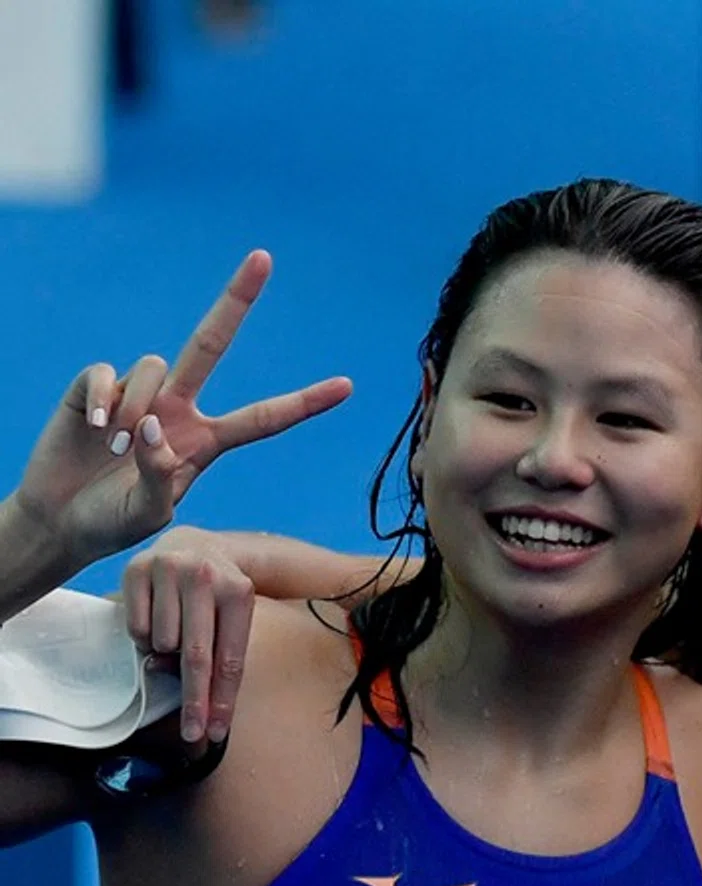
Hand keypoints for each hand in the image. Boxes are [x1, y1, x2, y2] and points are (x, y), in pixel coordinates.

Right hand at [13, 251, 351, 566]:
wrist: (61, 521)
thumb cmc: (112, 521)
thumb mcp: (149, 513)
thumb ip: (160, 477)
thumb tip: (152, 428)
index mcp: (207, 440)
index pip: (265, 418)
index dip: (305, 403)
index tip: (348, 386)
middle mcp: (178, 408)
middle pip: (211, 343)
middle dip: (236, 300)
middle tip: (263, 257)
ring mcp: (138, 394)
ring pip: (154, 367)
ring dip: (136, 407)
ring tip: (117, 448)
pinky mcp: (97, 389)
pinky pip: (105, 373)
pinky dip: (101, 400)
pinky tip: (93, 431)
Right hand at [122, 528, 258, 744]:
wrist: (192, 545)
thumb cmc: (216, 594)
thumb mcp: (232, 617)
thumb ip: (219, 653)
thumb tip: (195, 696)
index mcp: (238, 592)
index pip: (230, 658)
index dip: (222, 699)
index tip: (215, 733)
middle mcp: (205, 577)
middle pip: (196, 656)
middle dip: (194, 701)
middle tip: (192, 735)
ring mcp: (169, 570)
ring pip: (161, 643)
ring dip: (164, 655)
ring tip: (175, 634)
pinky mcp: (136, 569)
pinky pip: (135, 628)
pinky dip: (144, 636)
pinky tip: (156, 619)